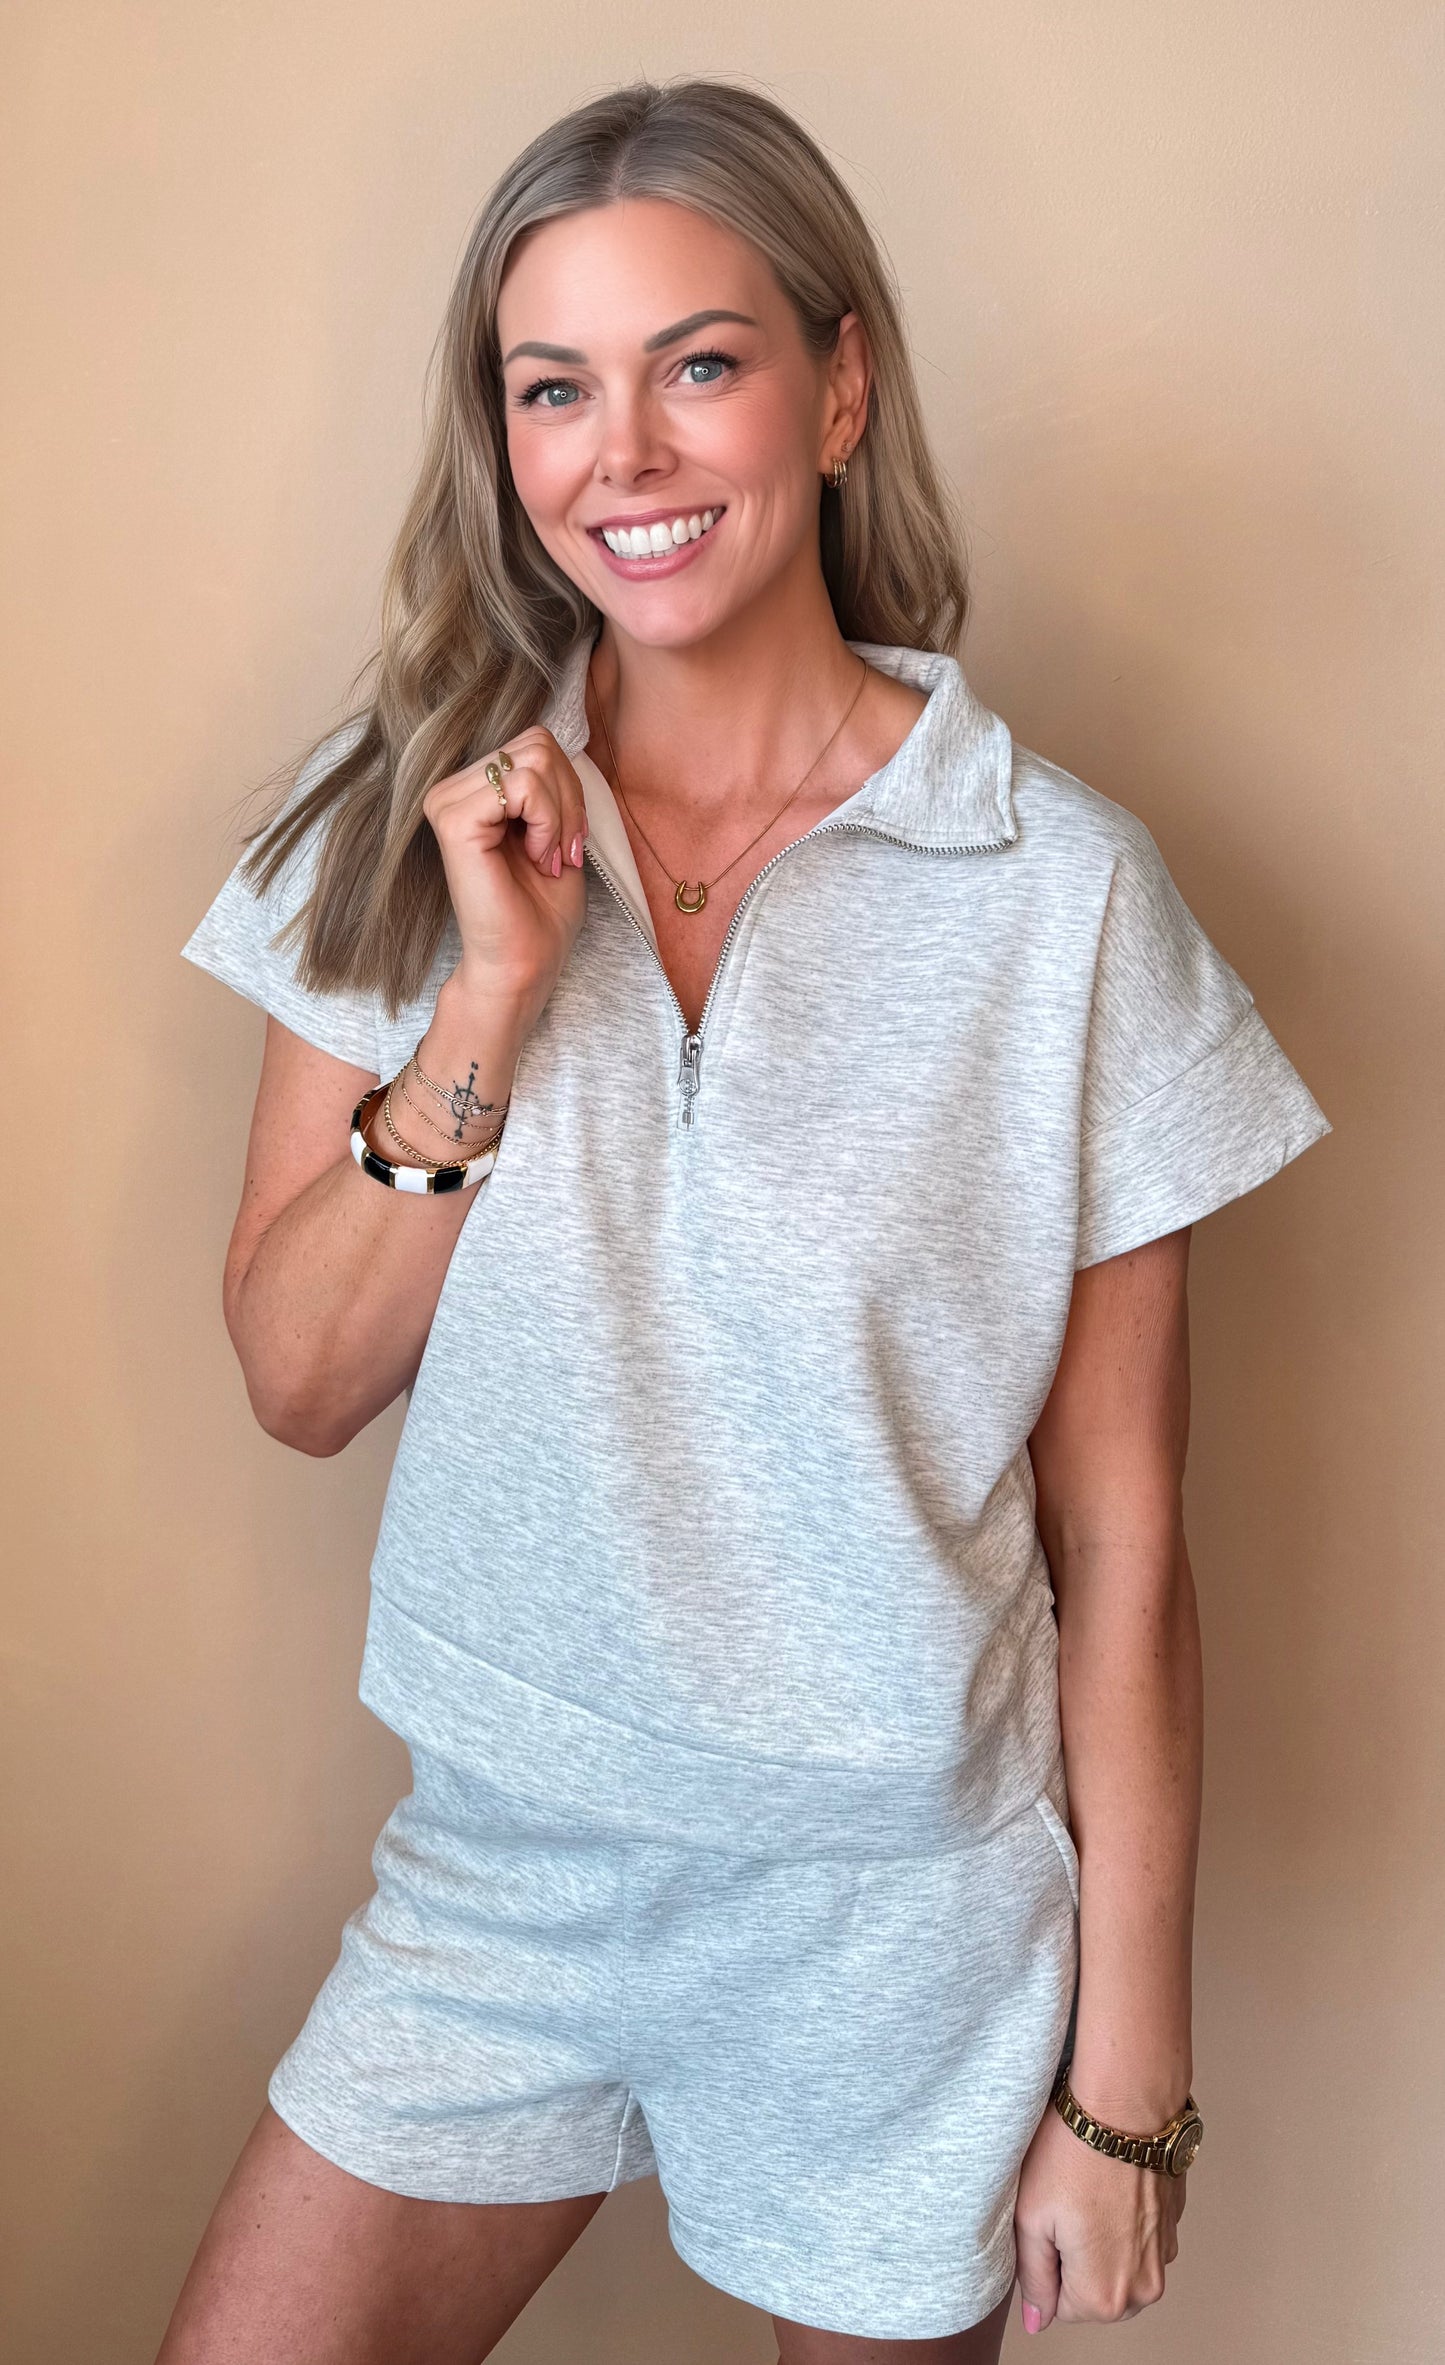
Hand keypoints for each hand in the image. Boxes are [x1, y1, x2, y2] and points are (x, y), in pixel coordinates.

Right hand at [421, 726, 589, 1010]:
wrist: (524, 963)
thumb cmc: (540, 909)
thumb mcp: (556, 828)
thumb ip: (550, 782)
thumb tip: (557, 741)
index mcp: (471, 788)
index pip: (535, 740)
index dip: (567, 787)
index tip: (564, 840)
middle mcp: (451, 788)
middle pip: (537, 743)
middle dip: (568, 799)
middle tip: (560, 851)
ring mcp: (447, 802)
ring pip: (534, 760)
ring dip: (560, 814)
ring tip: (547, 858)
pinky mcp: (454, 822)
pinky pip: (524, 786)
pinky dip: (548, 822)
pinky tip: (537, 859)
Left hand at [1013, 2097, 1184, 2331]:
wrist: (1126, 2102)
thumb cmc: (1075, 2152)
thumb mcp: (1030, 2218)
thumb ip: (1032, 2279)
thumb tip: (1038, 2319)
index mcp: (1104, 2296)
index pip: (1060, 2308)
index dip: (1046, 2263)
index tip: (1048, 2223)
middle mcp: (1144, 2287)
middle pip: (1094, 2294)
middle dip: (1075, 2260)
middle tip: (1066, 2207)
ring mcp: (1164, 2256)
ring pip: (1119, 2268)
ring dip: (1102, 2243)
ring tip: (1088, 2193)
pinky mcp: (1175, 2225)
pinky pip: (1140, 2240)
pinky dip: (1124, 2222)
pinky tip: (1109, 2184)